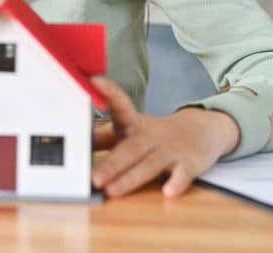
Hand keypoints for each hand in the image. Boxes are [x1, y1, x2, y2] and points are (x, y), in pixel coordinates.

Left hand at [90, 76, 239, 198]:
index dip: (109, 92)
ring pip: (151, 163)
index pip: (121, 105)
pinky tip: (168, 192)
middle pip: (131, 147)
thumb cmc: (155, 134)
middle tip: (92, 178)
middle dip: (111, 163)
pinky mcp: (191, 162)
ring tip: (111, 190)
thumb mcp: (130, 130)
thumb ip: (102, 137)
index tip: (94, 81)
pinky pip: (184, 173)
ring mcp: (173, 148)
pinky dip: (177, 182)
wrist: (203, 129)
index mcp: (135, 123)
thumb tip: (70, 144)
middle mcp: (152, 134)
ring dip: (131, 177)